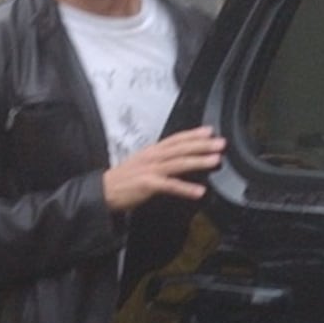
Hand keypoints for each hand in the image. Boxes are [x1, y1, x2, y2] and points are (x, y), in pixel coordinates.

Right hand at [102, 126, 225, 210]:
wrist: (102, 191)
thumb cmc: (123, 179)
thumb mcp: (142, 163)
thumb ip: (160, 159)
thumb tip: (178, 158)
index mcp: (152, 151)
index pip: (176, 138)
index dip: (193, 134)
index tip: (209, 131)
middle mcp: (153, 157)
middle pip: (181, 148)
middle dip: (202, 145)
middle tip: (220, 143)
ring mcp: (151, 170)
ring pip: (179, 163)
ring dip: (199, 161)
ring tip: (215, 160)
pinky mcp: (148, 184)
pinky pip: (171, 185)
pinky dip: (186, 188)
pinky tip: (199, 191)